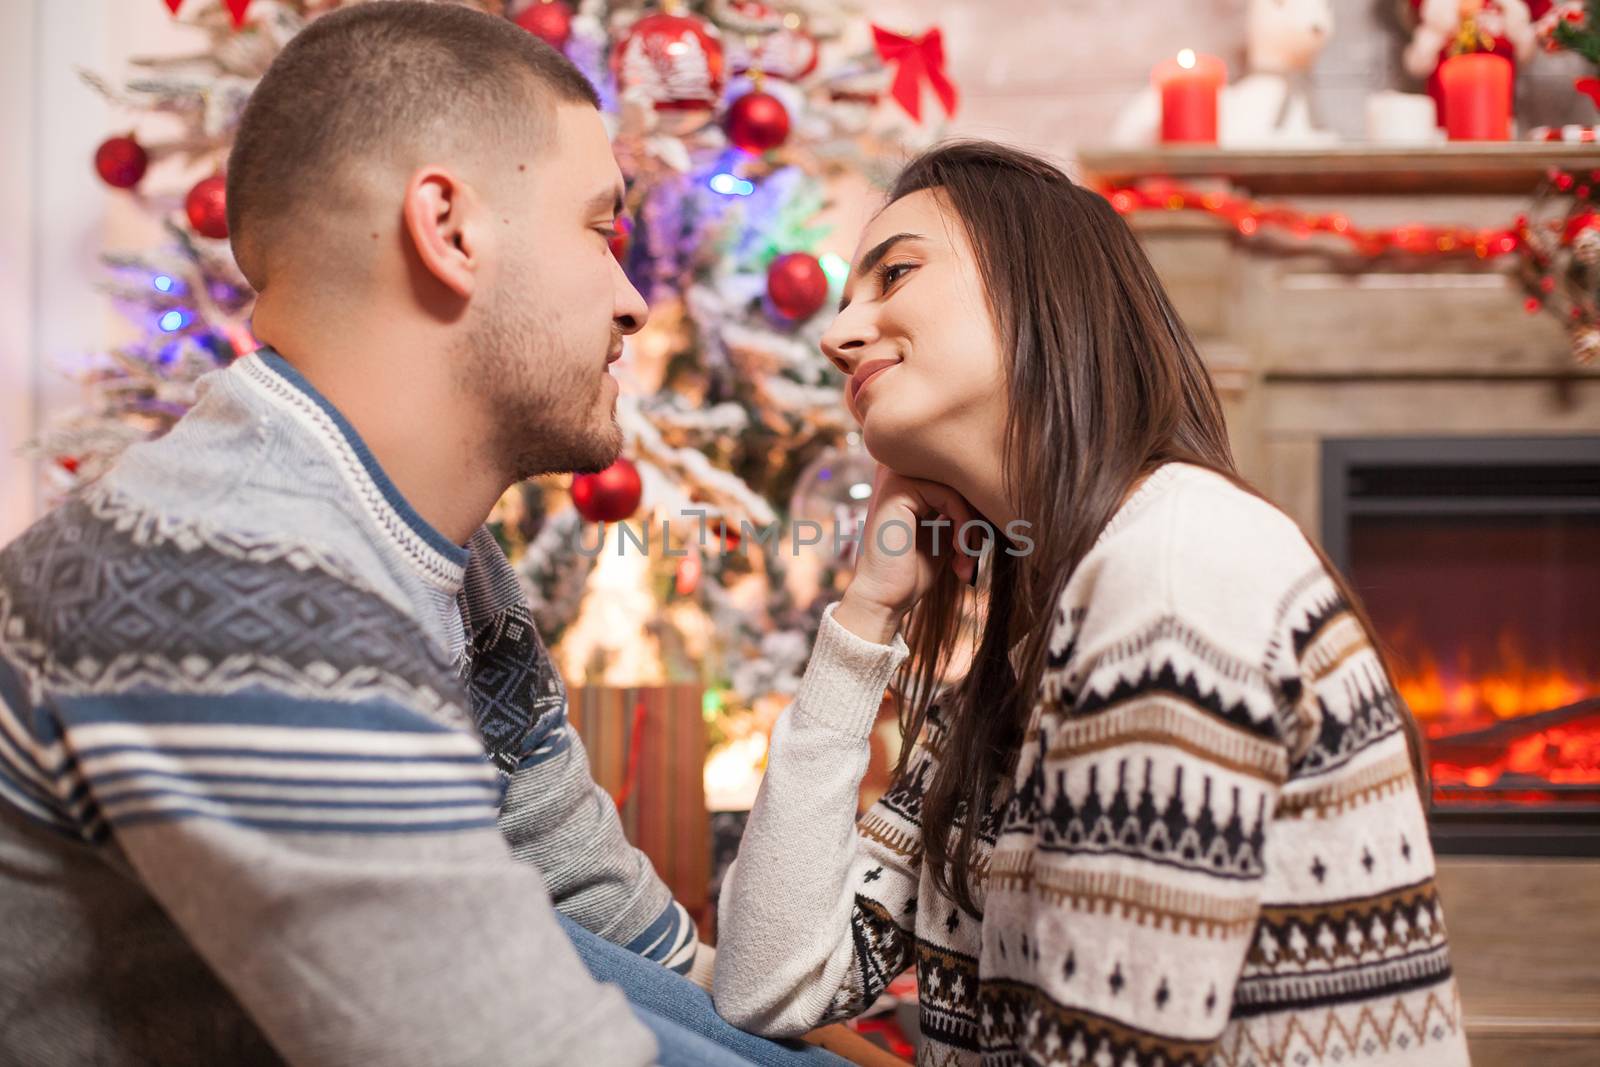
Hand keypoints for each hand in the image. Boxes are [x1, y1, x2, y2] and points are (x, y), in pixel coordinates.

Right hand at [834, 467, 980, 644]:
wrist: (884, 598)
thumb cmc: (911, 571)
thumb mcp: (944, 535)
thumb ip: (959, 512)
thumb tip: (993, 496)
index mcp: (906, 482)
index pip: (956, 481)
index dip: (974, 511)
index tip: (975, 547)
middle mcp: (898, 472)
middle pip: (959, 479)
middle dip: (976, 518)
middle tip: (973, 554)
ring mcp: (896, 477)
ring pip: (957, 487)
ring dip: (971, 525)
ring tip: (966, 555)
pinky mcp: (898, 488)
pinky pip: (950, 495)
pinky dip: (964, 524)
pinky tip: (959, 550)